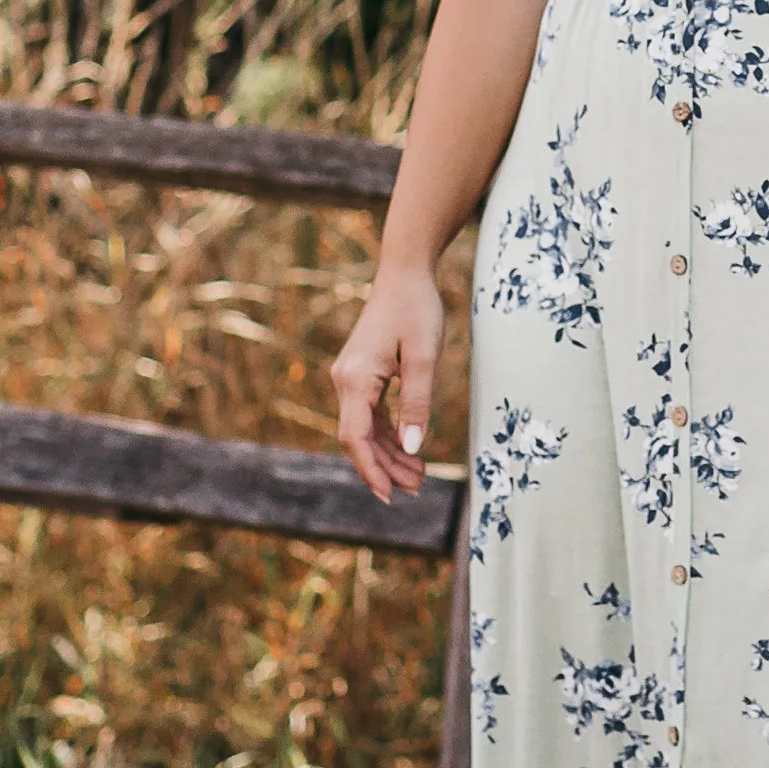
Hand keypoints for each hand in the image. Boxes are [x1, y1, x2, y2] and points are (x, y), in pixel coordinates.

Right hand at [332, 260, 444, 501]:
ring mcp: (351, 377)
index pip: (355, 438)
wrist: (405, 272)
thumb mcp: (423, 358)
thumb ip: (416, 404)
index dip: (372, 470)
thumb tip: (413, 448)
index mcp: (355, 379)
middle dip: (385, 467)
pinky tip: (408, 448)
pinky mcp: (362, 373)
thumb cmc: (416, 309)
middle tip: (417, 489)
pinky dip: (388, 434)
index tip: (390, 495)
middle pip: (358, 438)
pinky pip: (369, 414)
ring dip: (389, 453)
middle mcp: (345, 380)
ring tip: (418, 476)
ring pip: (364, 429)